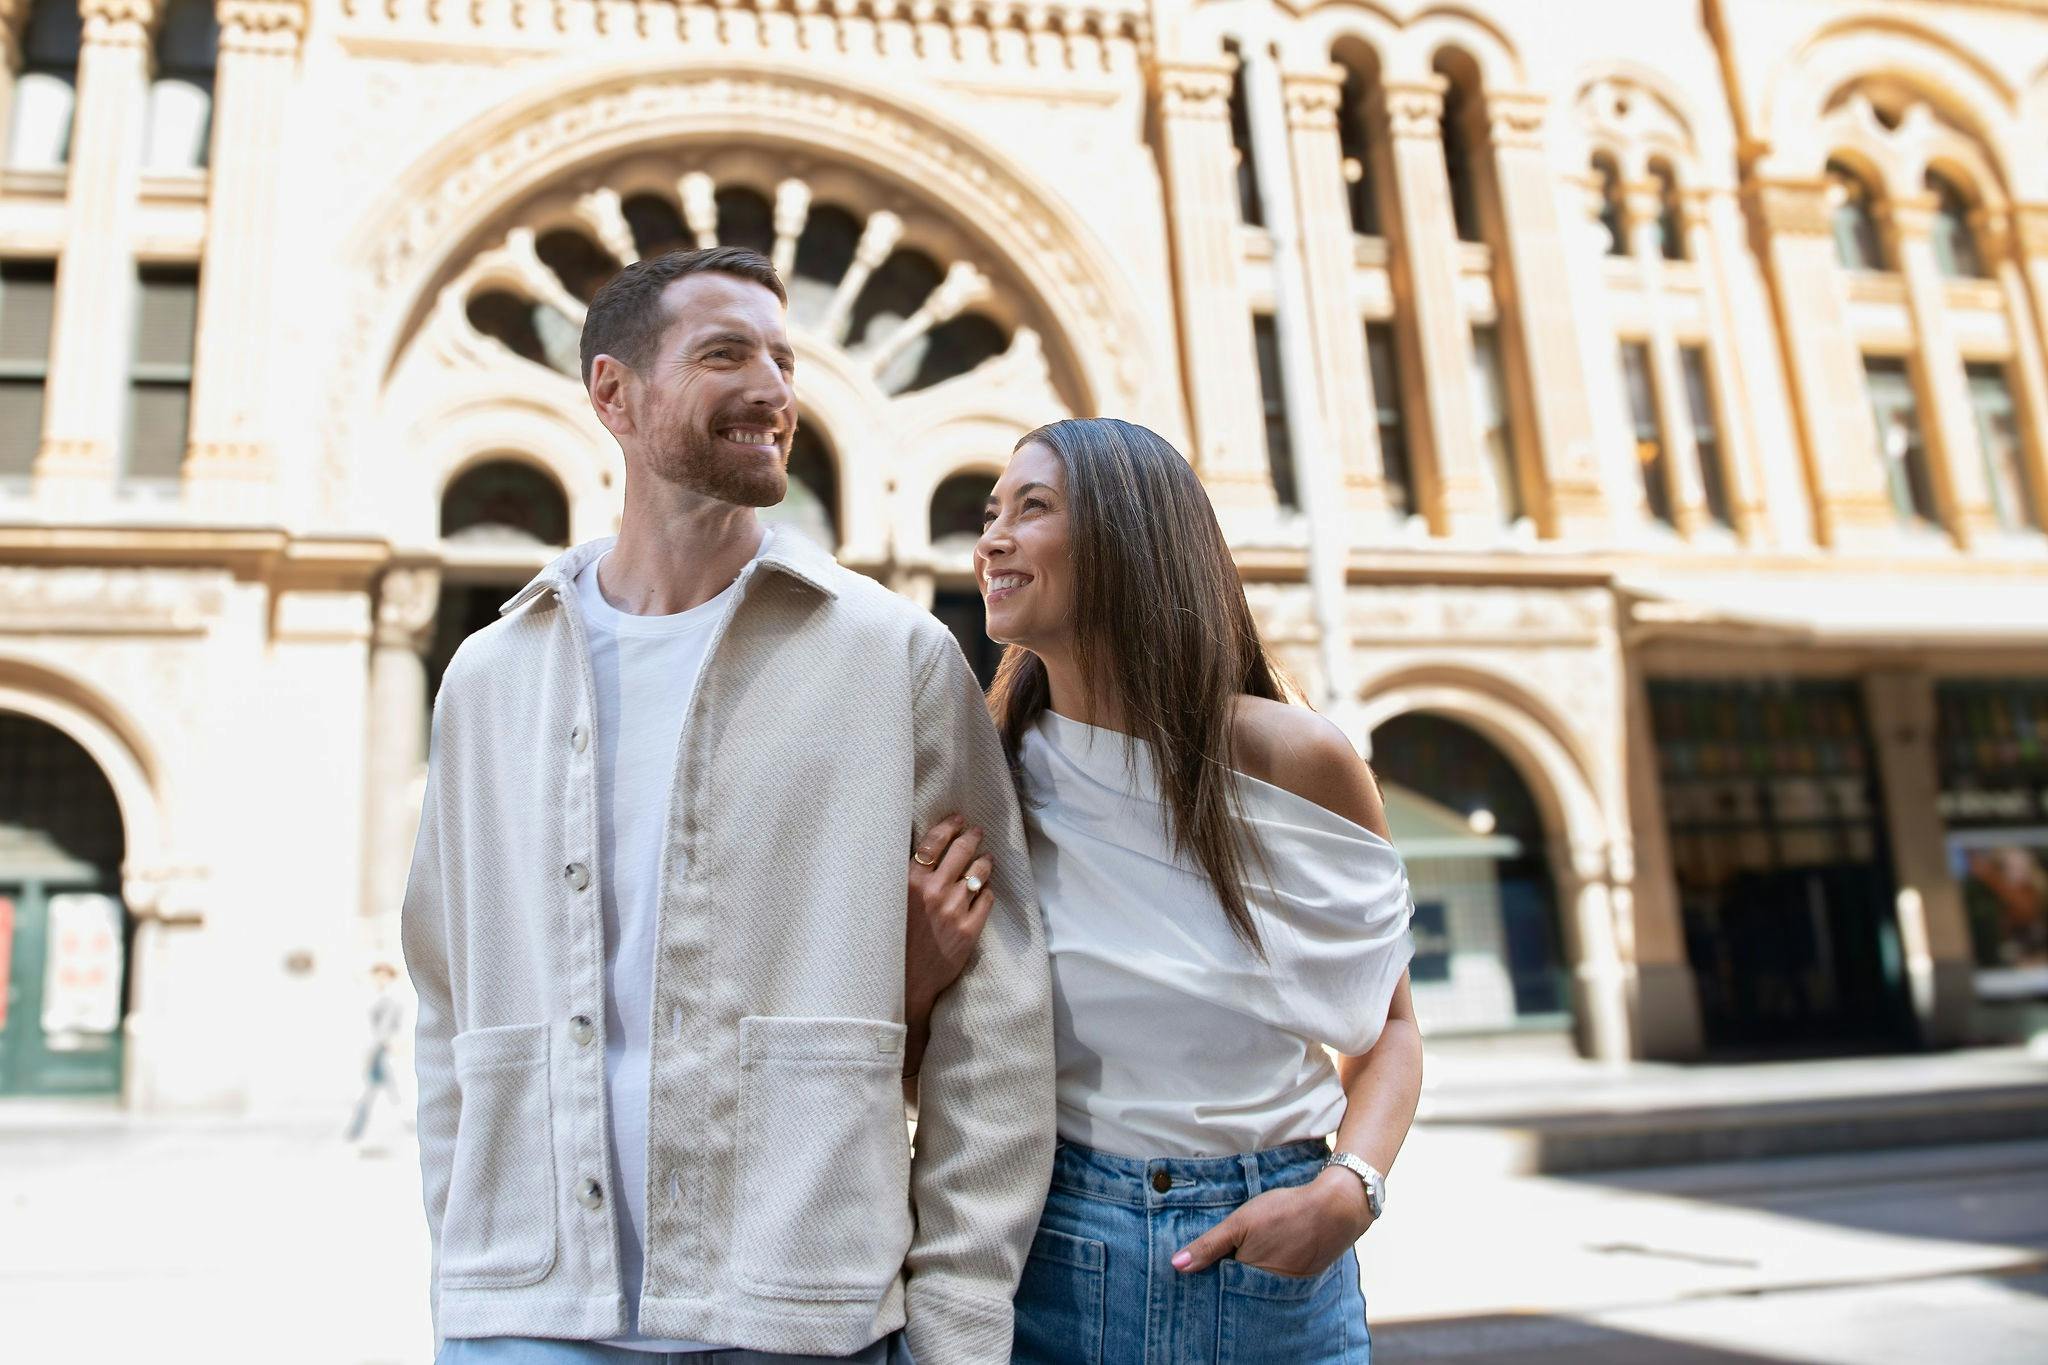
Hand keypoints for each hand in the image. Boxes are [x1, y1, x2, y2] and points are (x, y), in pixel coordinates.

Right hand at [906, 814, 995, 1017]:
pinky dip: (987, 890)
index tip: (957, 819)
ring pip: (978, 874)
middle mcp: (934, 892)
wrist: (901, 983)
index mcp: (909, 882)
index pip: (935, 842)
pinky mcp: (969, 931)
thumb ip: (900, 879)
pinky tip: (984, 888)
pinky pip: (986, 900)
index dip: (949, 826)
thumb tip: (915, 853)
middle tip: (976, 831)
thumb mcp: (886, 903)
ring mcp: (954, 911)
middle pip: (961, 852)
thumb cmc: (888, 942)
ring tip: (986, 857)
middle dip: (971, 837)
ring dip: (984, 861)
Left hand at [1171, 1168, 1373, 1277]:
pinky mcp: (1303, 1279)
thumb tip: (1176, 1266)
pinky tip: (1272, 1253)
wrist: (1335, 1209)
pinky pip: (1279, 1281)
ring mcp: (1288, 1286)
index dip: (1209, 1276)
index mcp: (1249, 1279)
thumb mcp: (1239, 1223)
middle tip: (1226, 1258)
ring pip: (1259, 1284)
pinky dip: (1271, 1271)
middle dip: (1229, 1279)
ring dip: (1251, 1275)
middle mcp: (1268, 1290)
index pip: (1220, 1286)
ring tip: (1250, 1253)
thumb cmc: (1284, 1212)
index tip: (1200, 1269)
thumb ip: (1208, 1246)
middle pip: (1240, 1288)